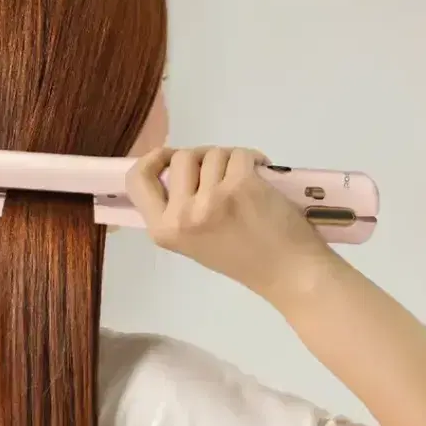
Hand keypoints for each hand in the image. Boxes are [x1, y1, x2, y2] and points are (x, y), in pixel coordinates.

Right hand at [126, 146, 338, 303]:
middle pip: (180, 157)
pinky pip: (239, 154)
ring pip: (212, 153)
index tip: (167, 156)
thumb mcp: (194, 240)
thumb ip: (178, 207)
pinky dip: (253, 158)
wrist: (288, 272)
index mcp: (164, 231)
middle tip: (222, 177)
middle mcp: (182, 215)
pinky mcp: (240, 185)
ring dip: (231, 161)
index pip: (137, 180)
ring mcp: (211, 199)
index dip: (151, 160)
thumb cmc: (243, 258)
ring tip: (245, 184)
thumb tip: (174, 164)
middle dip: (203, 160)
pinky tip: (261, 175)